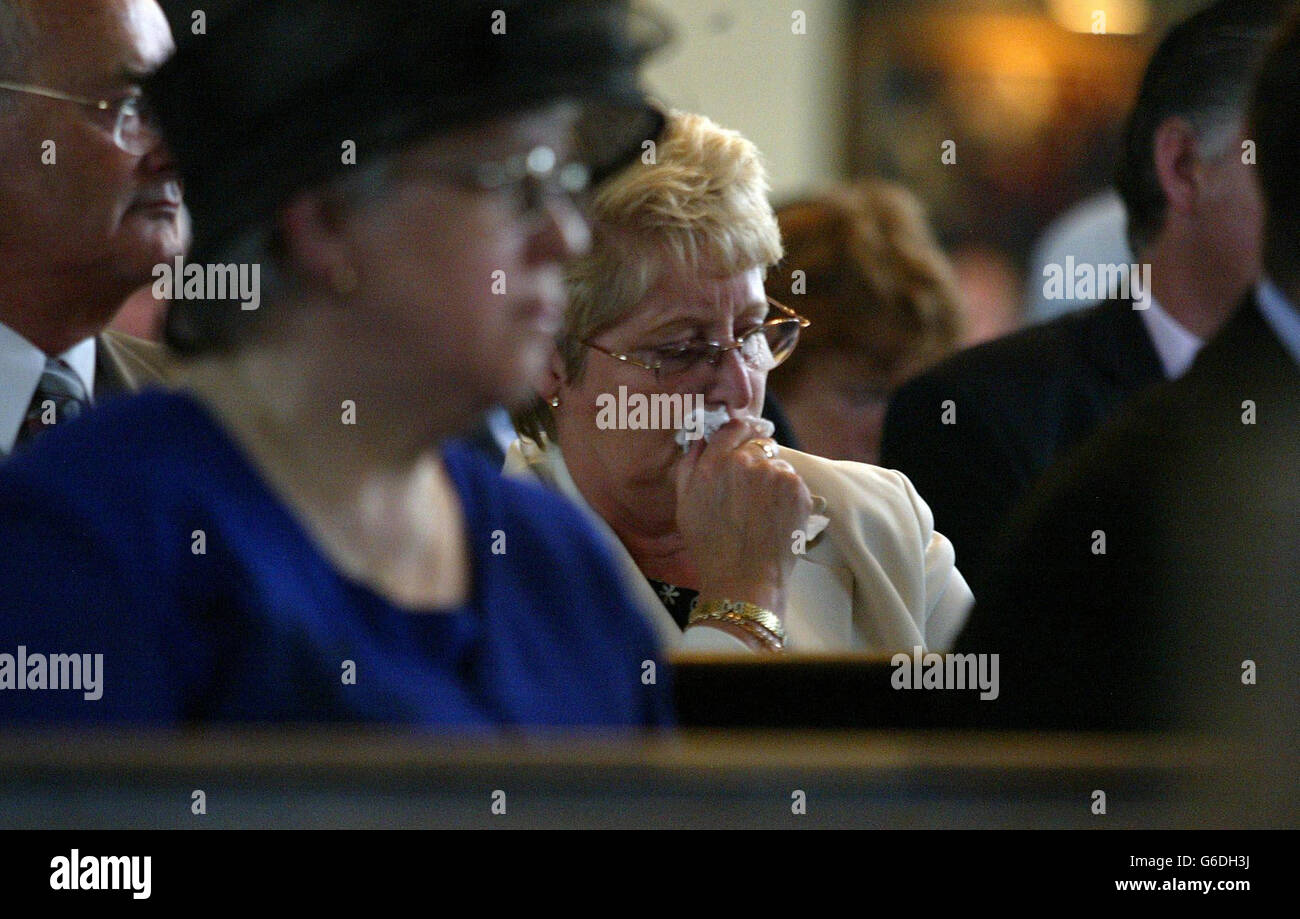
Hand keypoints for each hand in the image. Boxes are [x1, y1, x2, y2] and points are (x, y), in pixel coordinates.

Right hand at [674, 417, 811, 613]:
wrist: (744, 579)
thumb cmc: (710, 547)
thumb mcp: (685, 505)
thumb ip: (690, 465)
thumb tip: (700, 439)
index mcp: (714, 462)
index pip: (734, 427)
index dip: (740, 433)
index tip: (745, 442)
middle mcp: (744, 461)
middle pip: (759, 442)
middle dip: (757, 458)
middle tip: (754, 487)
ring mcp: (774, 473)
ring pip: (778, 463)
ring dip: (773, 478)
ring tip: (764, 510)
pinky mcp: (797, 488)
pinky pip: (794, 480)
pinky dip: (789, 494)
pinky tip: (777, 516)